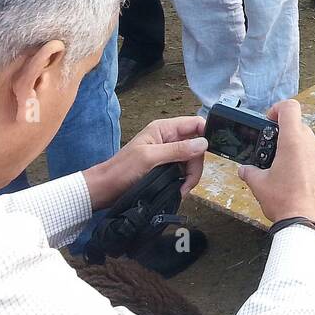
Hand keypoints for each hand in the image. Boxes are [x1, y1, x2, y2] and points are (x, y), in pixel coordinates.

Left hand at [83, 116, 207, 209]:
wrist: (106, 190)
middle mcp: (169, 139)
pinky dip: (185, 182)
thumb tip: (203, 143)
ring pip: (192, 161)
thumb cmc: (122, 170)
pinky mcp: (168, 168)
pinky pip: (185, 172)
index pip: (195, 124)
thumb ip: (177, 150)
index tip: (208, 152)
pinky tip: (179, 190)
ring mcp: (169, 154)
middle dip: (196, 165)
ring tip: (182, 189)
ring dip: (190, 176)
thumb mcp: (150, 157)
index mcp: (164, 129)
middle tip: (188, 182)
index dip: (206, 135)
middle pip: (197, 147)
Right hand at [238, 99, 314, 226]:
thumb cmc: (284, 200)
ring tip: (279, 164)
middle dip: (283, 132)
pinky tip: (293, 177)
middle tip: (270, 147)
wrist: (307, 222)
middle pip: (298, 125)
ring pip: (307, 141)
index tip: (268, 120)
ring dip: (293, 146)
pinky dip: (303, 160)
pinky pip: (314, 156)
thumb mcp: (259, 184)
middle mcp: (311, 144)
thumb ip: (250, 172)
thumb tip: (245, 170)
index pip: (289, 107)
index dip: (277, 109)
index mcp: (294, 140)